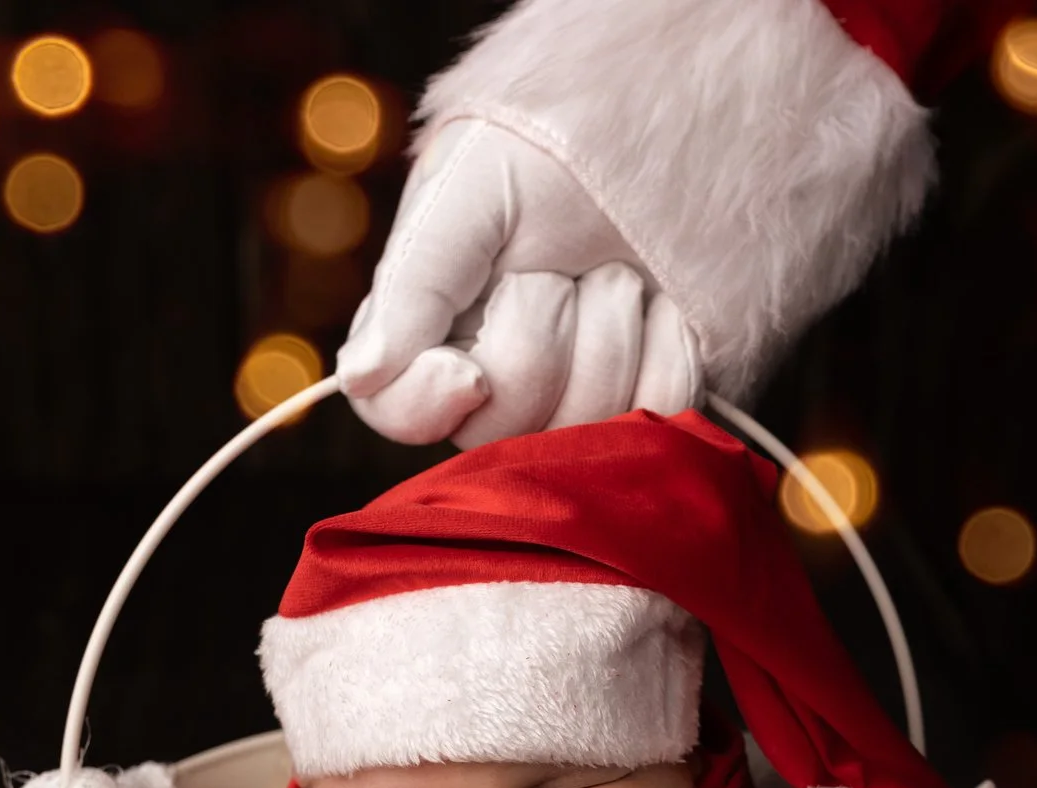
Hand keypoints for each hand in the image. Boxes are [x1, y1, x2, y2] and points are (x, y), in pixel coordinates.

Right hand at [337, 120, 698, 448]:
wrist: (676, 109)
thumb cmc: (561, 134)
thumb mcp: (471, 186)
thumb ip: (413, 285)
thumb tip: (359, 373)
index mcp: (431, 322)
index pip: (396, 409)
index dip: (428, 404)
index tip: (468, 371)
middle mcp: (498, 369)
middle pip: (495, 428)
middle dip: (539, 337)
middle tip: (557, 266)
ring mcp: (579, 389)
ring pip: (579, 426)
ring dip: (609, 332)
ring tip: (615, 269)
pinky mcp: (654, 391)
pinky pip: (654, 411)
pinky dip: (667, 348)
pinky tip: (664, 300)